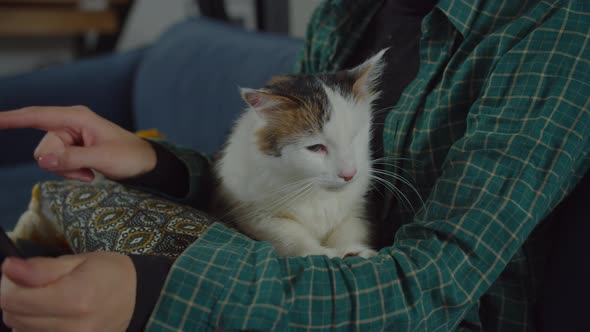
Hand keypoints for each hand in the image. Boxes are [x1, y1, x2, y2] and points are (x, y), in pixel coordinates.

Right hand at [0, 106, 155, 180]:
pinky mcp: (72, 150)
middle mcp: (70, 125)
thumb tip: (44, 160)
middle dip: (60, 163)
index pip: (37, 115)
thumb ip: (72, 158)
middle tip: (87, 169)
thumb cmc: (130, 157)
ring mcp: (71, 138)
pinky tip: (89, 172)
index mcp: (78, 117)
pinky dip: (70, 173)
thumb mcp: (103, 158)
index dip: (12, 118)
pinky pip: (57, 165)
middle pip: (43, 147)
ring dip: (67, 170)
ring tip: (91, 170)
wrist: (146, 166)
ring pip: (48, 159)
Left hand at [0, 252, 135, 331]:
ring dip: (25, 313)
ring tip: (47, 299)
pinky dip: (34, 326)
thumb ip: (42, 268)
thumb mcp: (79, 261)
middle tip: (36, 283)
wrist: (136, 298)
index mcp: (75, 298)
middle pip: (12, 316)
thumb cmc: (109, 273)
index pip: (12, 298)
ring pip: (20, 330)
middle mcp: (72, 326)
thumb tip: (8, 267)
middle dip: (16, 296)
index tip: (19, 272)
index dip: (8, 282)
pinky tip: (51, 314)